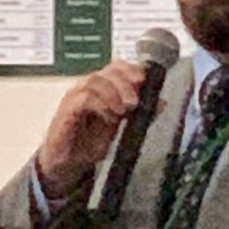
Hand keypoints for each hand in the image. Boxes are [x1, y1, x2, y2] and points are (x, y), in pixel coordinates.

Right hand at [36, 60, 145, 196]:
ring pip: (95, 80)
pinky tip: (109, 117)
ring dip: (114, 94)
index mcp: (101, 87)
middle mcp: (87, 87)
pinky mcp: (67, 110)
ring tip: (124, 111)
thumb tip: (162, 102)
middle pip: (106, 71)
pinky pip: (84, 98)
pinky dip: (101, 105)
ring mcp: (75, 96)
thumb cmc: (90, 141)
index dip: (131, 69)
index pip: (116, 67)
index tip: (143, 80)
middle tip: (135, 102)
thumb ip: (140, 113)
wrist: (69, 162)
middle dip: (125, 83)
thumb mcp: (121, 126)